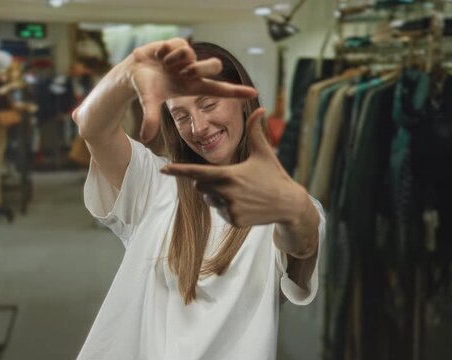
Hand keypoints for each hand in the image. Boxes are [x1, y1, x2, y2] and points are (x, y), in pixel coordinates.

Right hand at [128, 38, 257, 141]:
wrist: (133, 71)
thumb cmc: (146, 88)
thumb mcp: (149, 102)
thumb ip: (151, 118)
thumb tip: (145, 137)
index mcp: (193, 87)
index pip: (220, 90)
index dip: (236, 91)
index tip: (254, 93)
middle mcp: (194, 72)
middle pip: (214, 65)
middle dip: (200, 68)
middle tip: (181, 72)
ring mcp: (189, 58)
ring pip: (192, 54)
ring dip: (174, 61)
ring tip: (164, 65)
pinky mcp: (180, 44)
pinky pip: (179, 46)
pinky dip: (165, 52)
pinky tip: (159, 56)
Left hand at [160, 108, 306, 226]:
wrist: (289, 203)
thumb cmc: (274, 174)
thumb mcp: (263, 152)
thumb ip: (256, 130)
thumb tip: (260, 108)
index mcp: (229, 175)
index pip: (197, 172)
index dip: (178, 171)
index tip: (163, 169)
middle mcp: (226, 193)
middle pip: (200, 186)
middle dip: (207, 181)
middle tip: (228, 179)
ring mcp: (230, 209)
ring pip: (209, 200)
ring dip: (217, 196)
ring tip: (240, 192)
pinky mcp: (234, 221)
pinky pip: (220, 213)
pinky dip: (227, 208)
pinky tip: (245, 204)